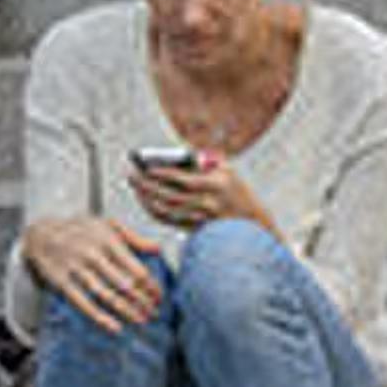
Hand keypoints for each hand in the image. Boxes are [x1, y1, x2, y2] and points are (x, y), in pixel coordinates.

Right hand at [23, 217, 165, 333]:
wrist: (41, 232)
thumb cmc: (81, 230)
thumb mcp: (107, 225)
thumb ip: (134, 238)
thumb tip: (158, 250)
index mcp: (109, 241)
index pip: (136, 269)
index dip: (151, 286)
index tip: (159, 298)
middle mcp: (93, 255)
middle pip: (124, 285)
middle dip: (143, 302)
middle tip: (155, 314)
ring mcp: (77, 269)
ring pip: (106, 295)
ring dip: (126, 311)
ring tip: (141, 321)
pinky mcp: (61, 282)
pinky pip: (82, 303)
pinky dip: (99, 317)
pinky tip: (115, 328)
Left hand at [127, 147, 266, 233]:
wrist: (253, 223)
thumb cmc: (237, 192)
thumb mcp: (228, 173)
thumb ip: (204, 162)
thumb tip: (175, 156)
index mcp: (218, 184)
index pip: (183, 179)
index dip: (162, 174)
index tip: (146, 167)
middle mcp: (209, 202)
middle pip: (170, 194)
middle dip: (147, 185)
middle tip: (132, 175)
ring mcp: (202, 218)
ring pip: (166, 209)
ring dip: (147, 198)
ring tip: (135, 187)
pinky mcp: (196, 229)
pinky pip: (169, 220)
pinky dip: (154, 211)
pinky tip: (145, 202)